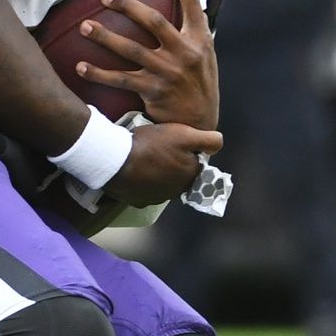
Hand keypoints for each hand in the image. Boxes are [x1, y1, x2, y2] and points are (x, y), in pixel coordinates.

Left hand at [74, 0, 218, 129]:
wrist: (200, 123)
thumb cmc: (199, 85)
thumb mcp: (206, 55)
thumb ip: (192, 33)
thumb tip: (178, 5)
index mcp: (200, 38)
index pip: (191, 0)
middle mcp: (185, 52)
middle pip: (153, 20)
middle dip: (127, 5)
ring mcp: (167, 71)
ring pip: (131, 48)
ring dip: (105, 37)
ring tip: (84, 27)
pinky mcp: (152, 90)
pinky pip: (120, 79)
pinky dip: (98, 73)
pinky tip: (81, 67)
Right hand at [106, 120, 224, 206]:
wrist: (116, 159)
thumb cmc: (152, 145)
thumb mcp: (185, 135)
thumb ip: (208, 140)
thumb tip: (219, 143)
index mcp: (189, 178)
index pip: (195, 166)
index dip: (187, 152)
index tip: (175, 142)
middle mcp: (174, 193)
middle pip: (177, 176)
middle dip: (172, 164)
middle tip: (159, 147)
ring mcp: (154, 199)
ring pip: (161, 184)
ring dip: (157, 173)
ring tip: (145, 156)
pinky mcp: (136, 200)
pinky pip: (143, 190)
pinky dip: (142, 181)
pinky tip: (135, 169)